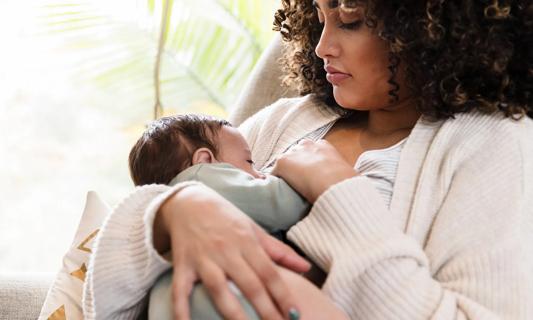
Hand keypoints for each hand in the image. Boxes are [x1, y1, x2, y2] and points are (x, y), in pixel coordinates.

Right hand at [154, 184, 310, 319]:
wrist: (189, 202)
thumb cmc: (226, 217)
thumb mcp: (254, 229)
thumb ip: (279, 251)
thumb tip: (306, 267)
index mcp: (247, 242)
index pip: (269, 272)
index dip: (282, 294)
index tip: (294, 314)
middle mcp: (226, 251)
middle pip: (249, 284)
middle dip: (265, 310)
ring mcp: (203, 259)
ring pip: (219, 290)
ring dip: (233, 314)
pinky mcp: (182, 265)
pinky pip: (180, 291)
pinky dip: (181, 310)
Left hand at [271, 139, 356, 202]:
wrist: (335, 184)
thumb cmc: (345, 183)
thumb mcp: (345, 173)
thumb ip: (338, 174)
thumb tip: (343, 186)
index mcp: (324, 146)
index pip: (310, 151)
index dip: (308, 164)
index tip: (309, 175)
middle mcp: (307, 145)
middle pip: (294, 154)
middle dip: (295, 166)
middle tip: (298, 182)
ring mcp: (294, 153)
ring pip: (283, 164)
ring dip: (285, 174)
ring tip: (287, 189)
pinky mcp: (282, 162)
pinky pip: (273, 174)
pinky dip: (274, 182)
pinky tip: (277, 192)